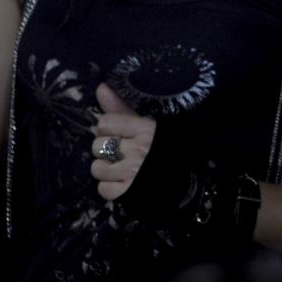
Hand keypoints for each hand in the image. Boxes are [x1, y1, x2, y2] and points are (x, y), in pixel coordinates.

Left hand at [89, 84, 156, 201]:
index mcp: (146, 129)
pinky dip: (110, 188)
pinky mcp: (128, 194)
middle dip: (106, 151)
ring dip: (106, 171)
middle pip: (97, 145)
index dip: (108, 130)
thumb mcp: (147, 125)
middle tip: (121, 154)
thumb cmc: (163, 148)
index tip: (119, 135)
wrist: (185, 181)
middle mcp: (139, 149)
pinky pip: (102, 189)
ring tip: (121, 169)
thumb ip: (121, 108)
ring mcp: (133, 173)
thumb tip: (100, 87)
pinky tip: (123, 183)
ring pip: (97, 168)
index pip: (105, 123)